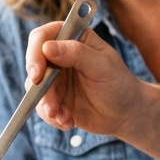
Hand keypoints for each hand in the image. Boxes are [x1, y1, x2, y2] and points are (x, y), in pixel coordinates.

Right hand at [25, 21, 145, 136]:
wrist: (126, 114)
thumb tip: (47, 47)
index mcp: (72, 39)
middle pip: (34, 64)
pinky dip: (52, 117)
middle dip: (39, 87)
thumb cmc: (119, 83)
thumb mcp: (103, 66)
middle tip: (49, 106)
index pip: (42, 37)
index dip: (35, 52)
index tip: (37, 73)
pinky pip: (41, 107)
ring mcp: (55, 78)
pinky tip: (69, 122)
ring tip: (64, 117)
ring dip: (47, 105)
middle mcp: (59, 56)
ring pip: (35, 89)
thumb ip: (77, 54)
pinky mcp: (54, 99)